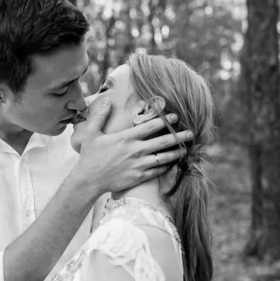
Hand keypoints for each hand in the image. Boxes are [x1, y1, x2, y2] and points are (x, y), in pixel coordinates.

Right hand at [73, 98, 192, 194]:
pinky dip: (167, 167)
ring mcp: (139, 165)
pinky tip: (173, 164)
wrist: (88, 180)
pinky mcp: (139, 177)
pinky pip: (158, 171)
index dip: (164, 120)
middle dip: (178, 136)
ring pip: (164, 157)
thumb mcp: (91, 133)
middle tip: (191, 132)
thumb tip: (106, 101)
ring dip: (176, 152)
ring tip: (186, 148)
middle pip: (163, 141)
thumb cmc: (89, 157)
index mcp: (126, 138)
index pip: (150, 126)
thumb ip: (100, 116)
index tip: (175, 116)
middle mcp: (135, 150)